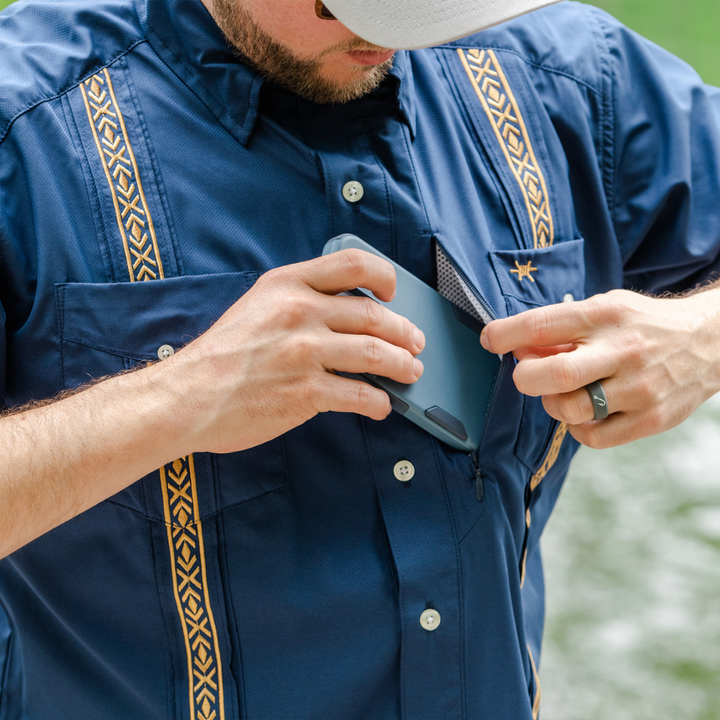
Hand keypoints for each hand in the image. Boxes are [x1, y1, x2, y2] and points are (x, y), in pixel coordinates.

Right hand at [159, 249, 424, 453]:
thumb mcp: (256, 307)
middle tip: (415, 344)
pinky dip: (379, 402)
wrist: (186, 397)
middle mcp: (299, 311)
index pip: (352, 264)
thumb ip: (298, 300)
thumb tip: (348, 313)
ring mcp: (304, 352)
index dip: (384, 275)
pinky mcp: (307, 392)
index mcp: (286, 284)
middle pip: (375, 315)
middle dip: (405, 333)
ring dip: (403, 366)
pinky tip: (381, 405)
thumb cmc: (221, 356)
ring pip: (376, 354)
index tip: (394, 292)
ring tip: (411, 372)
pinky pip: (361, 395)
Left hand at [480, 288, 719, 447]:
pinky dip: (577, 428)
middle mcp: (623, 350)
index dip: (506, 334)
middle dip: (526, 378)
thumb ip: (562, 330)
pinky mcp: (651, 419)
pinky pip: (593, 437)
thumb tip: (518, 350)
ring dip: (551, 404)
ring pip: (571, 410)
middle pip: (556, 374)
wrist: (709, 342)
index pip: (543, 324)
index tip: (489, 340)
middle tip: (525, 375)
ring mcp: (639, 387)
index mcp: (605, 315)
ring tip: (562, 392)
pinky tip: (586, 412)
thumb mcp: (603, 309)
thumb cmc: (640, 325)